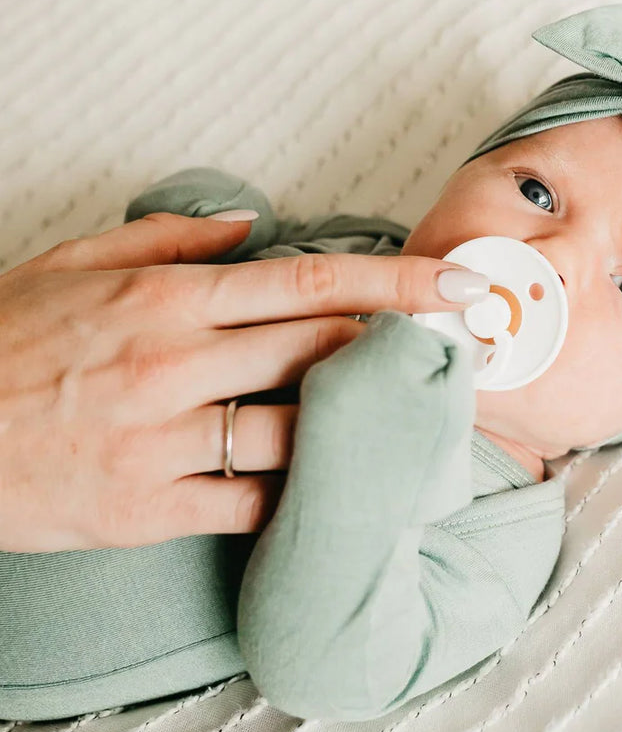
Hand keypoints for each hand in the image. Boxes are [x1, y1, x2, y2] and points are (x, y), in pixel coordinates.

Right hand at [0, 212, 487, 551]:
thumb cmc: (0, 342)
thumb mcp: (69, 263)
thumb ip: (167, 238)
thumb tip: (252, 223)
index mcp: (163, 298)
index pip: (306, 283)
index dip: (393, 285)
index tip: (452, 285)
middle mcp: (173, 363)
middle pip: (321, 349)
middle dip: (405, 346)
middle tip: (465, 348)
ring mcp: (162, 439)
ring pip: (299, 430)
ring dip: (367, 423)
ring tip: (418, 419)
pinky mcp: (148, 508)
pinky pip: (252, 503)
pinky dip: (301, 494)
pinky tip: (339, 487)